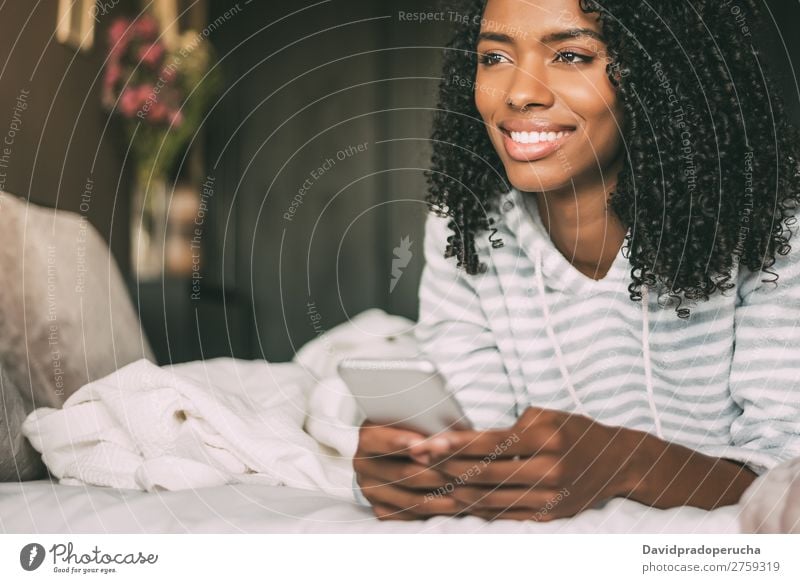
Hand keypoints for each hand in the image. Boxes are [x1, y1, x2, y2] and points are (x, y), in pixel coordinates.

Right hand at [353, 422, 467, 519]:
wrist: (394, 451)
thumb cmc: (413, 428)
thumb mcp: (415, 420)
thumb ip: (426, 428)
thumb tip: (448, 441)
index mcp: (369, 436)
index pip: (390, 442)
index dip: (417, 444)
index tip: (444, 445)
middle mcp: (363, 464)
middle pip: (405, 474)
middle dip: (439, 473)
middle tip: (467, 472)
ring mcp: (369, 489)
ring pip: (410, 499)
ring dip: (442, 496)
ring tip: (468, 492)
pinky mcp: (379, 509)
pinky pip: (409, 515)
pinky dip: (435, 512)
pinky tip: (456, 505)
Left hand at [408, 406, 637, 520]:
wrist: (616, 463)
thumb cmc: (573, 431)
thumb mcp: (546, 415)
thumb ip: (509, 426)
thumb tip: (465, 436)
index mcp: (547, 440)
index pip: (491, 443)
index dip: (456, 443)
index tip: (428, 441)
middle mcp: (549, 471)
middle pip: (485, 474)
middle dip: (446, 467)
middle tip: (416, 460)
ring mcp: (549, 499)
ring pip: (489, 499)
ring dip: (453, 490)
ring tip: (425, 480)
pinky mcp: (547, 516)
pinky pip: (502, 514)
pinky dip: (475, 507)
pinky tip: (453, 498)